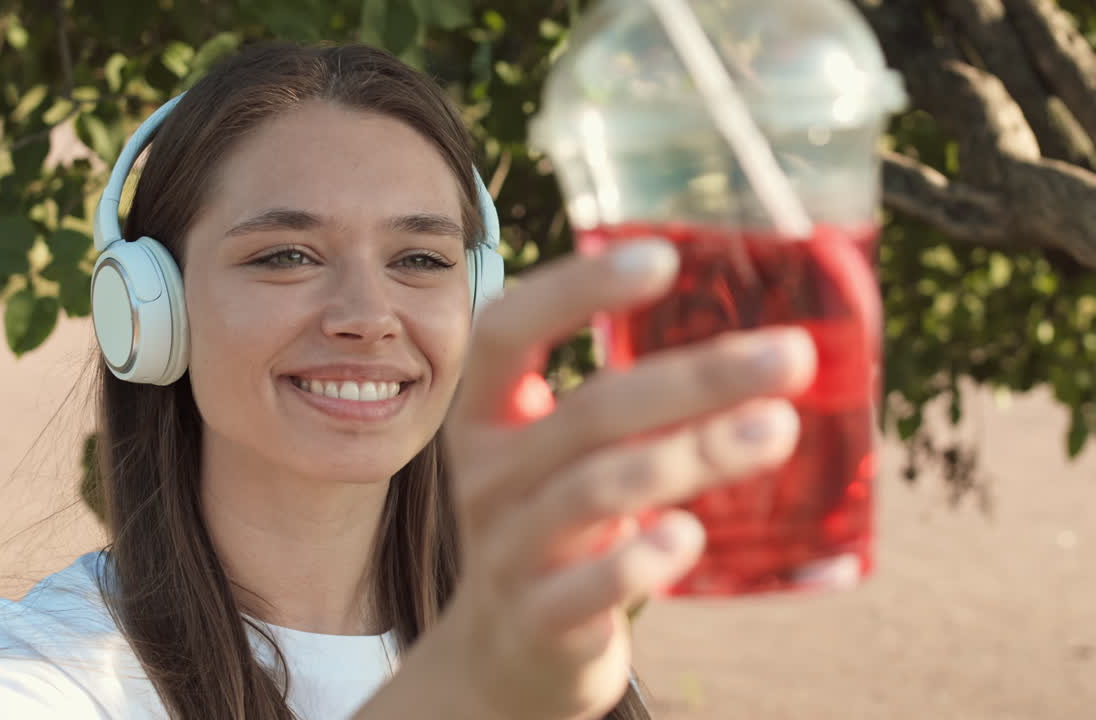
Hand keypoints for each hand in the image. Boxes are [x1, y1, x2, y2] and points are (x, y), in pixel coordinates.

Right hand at [437, 240, 815, 719]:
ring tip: (778, 428)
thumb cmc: (555, 523)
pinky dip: (640, 560)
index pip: (508, 331)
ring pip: (597, 490)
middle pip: (588, 413)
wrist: (506, 648)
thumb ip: (624, 403)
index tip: (663, 258)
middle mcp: (484, 475)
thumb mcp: (561, 455)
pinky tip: (690, 536)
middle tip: (790, 355)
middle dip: (695, 379)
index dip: (575, 290)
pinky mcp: (535, 619)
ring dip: (695, 455)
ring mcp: (505, 549)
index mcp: (486, 415)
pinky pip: (586, 587)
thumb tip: (758, 345)